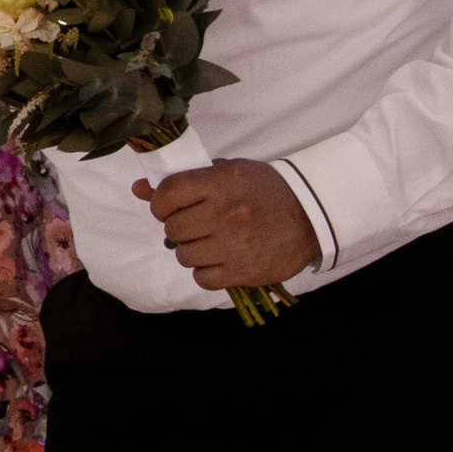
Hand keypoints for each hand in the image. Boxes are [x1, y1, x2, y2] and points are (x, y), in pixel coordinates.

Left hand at [132, 158, 318, 293]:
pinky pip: (202, 277)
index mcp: (221, 182)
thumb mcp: (229, 173)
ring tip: (212, 242)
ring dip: (193, 250)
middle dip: (179, 228)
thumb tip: (140, 189)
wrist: (312, 216)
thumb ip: (185, 180)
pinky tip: (221, 259)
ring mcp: (234, 244)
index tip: (169, 207)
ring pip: (184, 254)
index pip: (168, 193)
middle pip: (173, 228)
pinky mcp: (243, 271)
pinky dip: (207, 271)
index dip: (161, 203)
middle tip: (197, 226)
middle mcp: (225, 212)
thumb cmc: (267, 191)